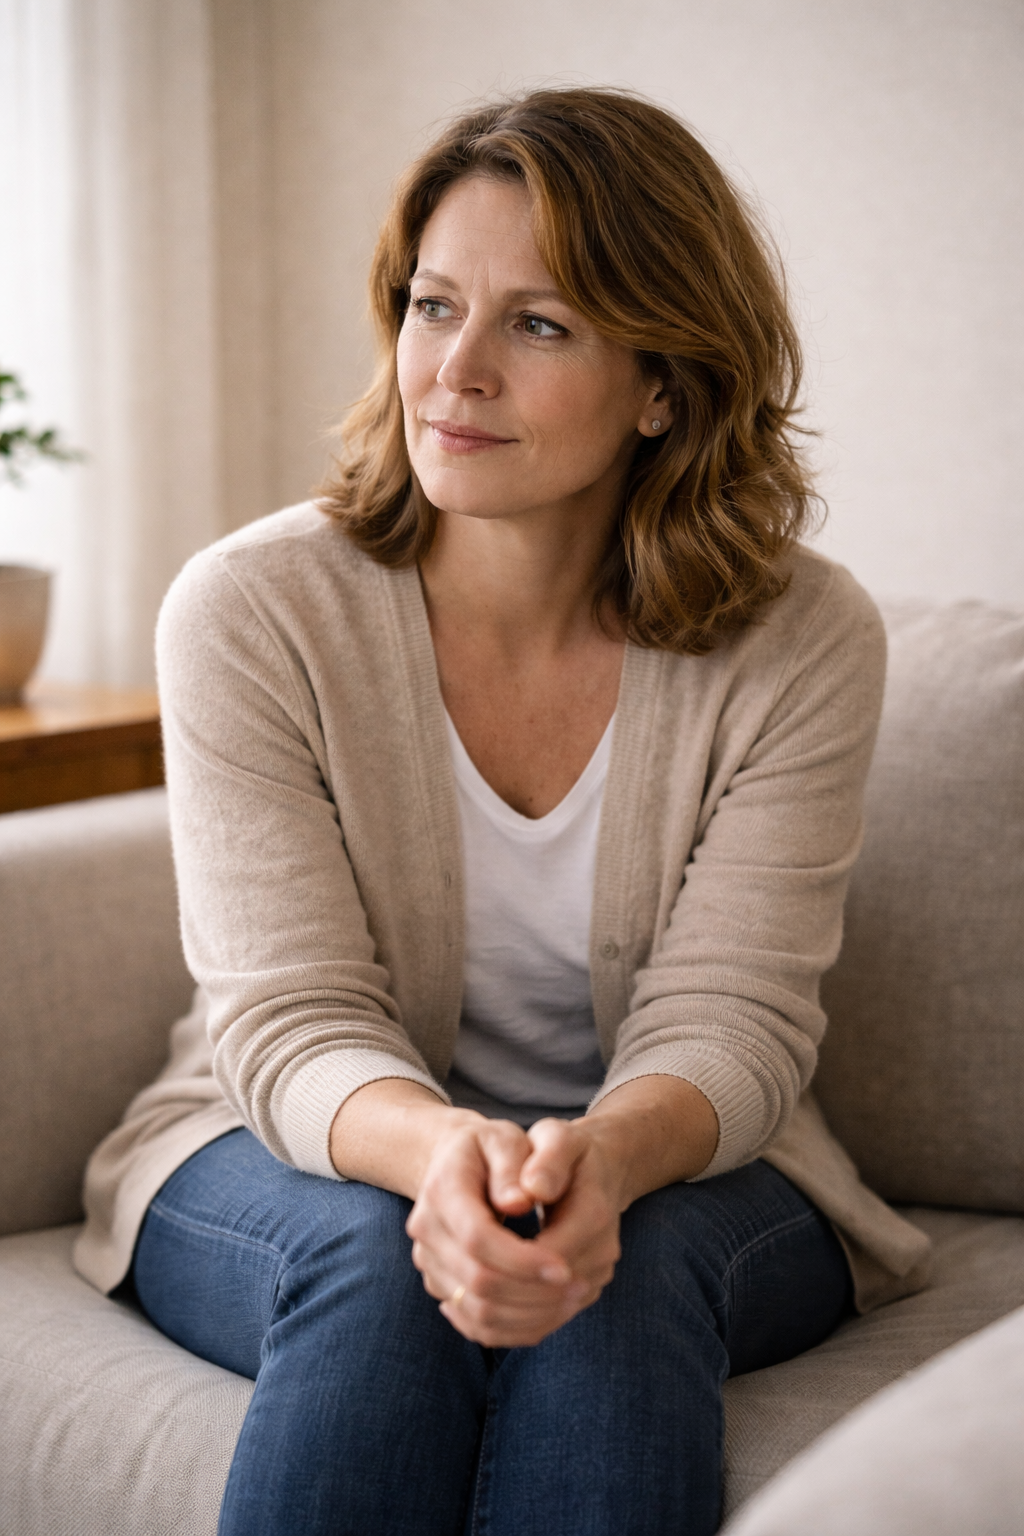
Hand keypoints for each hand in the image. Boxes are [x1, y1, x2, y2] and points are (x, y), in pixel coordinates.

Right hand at [406, 1115, 622, 1347]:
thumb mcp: (506, 1138)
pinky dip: (514, 1328)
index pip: (477, 1238)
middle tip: (583, 1286)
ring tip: (574, 1299)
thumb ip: (515, 1163)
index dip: (523, 1260)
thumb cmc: (491, 1147)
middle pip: (477, 1281)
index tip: (567, 1266)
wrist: (456, 1162)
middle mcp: (426, 1229)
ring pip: (477, 1311)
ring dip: (530, 1315)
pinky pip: (475, 1324)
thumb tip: (521, 1200)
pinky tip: (550, 1312)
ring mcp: (429, 1262)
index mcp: (442, 1187)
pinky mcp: (441, 1285)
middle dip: (533, 1291)